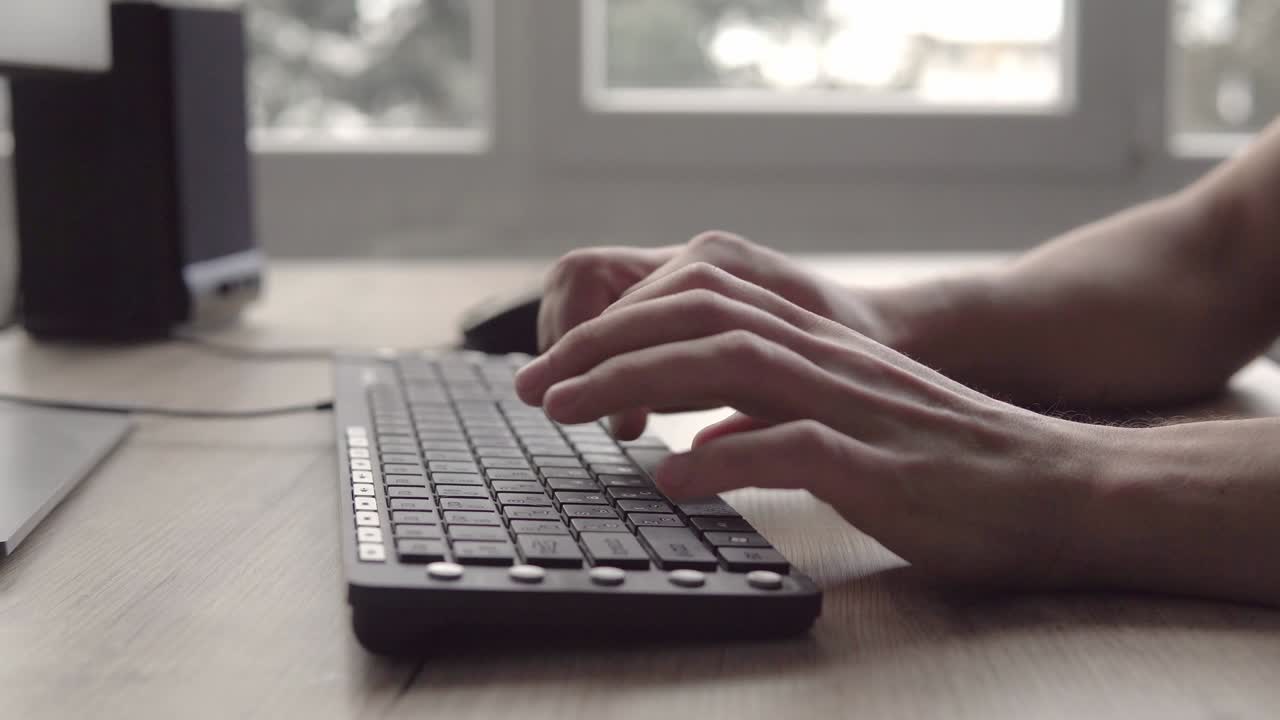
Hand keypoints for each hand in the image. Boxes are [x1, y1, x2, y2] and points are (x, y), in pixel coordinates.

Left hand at [516, 264, 1106, 586]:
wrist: (1059, 488)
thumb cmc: (946, 467)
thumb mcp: (844, 429)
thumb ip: (772, 420)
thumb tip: (701, 436)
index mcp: (817, 348)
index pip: (701, 304)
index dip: (620, 327)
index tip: (561, 370)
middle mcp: (830, 360)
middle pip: (699, 318)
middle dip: (603, 347)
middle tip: (536, 388)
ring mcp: (858, 406)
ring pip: (732, 364)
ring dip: (638, 384)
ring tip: (570, 416)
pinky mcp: (884, 464)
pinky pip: (794, 447)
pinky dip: (723, 457)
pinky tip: (672, 478)